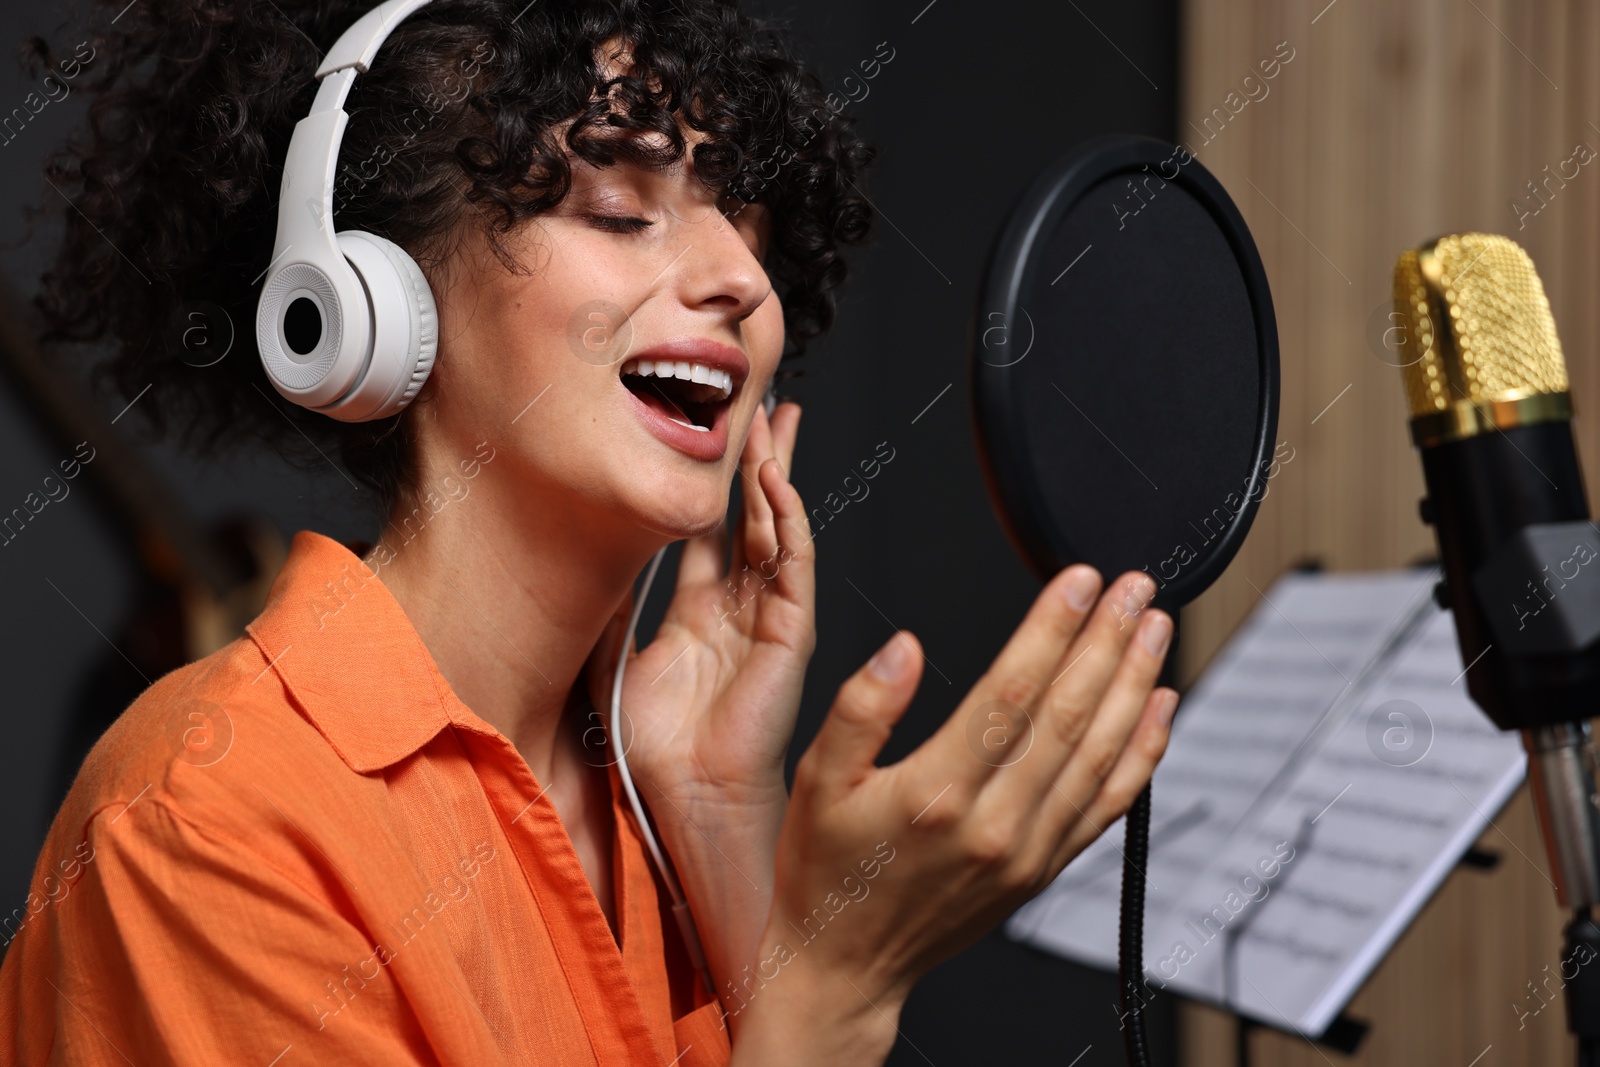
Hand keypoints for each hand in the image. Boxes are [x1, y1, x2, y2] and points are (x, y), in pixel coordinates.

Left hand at [586, 399, 813, 810]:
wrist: (690, 797)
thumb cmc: (658, 747)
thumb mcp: (614, 658)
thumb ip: (610, 609)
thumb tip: (580, 559)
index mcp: (701, 610)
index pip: (712, 529)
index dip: (714, 481)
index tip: (712, 433)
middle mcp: (739, 607)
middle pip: (753, 515)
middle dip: (759, 460)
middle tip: (763, 403)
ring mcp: (769, 617)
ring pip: (777, 528)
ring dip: (777, 475)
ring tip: (776, 422)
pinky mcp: (790, 633)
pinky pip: (794, 565)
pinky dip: (788, 522)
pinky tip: (778, 484)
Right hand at [729, 566, 1176, 1064]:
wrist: (844, 966)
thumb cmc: (826, 871)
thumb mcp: (814, 779)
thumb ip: (861, 708)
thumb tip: (905, 648)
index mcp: (936, 793)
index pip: (1012, 693)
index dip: (1053, 629)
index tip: (1080, 580)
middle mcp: (993, 825)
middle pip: (1069, 716)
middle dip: (1108, 642)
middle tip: (1134, 587)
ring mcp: (1027, 851)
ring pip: (1100, 755)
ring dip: (1134, 685)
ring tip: (1154, 628)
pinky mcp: (1043, 869)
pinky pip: (1108, 804)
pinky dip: (1142, 753)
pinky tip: (1159, 708)